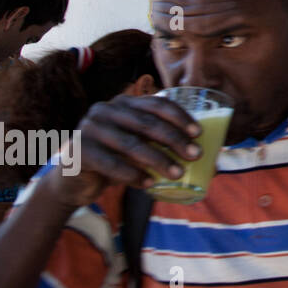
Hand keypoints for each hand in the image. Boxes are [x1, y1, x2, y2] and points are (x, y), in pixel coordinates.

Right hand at [47, 94, 201, 208]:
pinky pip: (110, 163)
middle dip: (174, 140)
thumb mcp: (140, 150)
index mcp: (125, 103)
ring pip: (131, 144)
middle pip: (147, 123)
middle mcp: (106, 109)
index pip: (157, 104)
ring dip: (158, 160)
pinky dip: (132, 175)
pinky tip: (149, 185)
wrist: (74, 181)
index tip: (199, 133)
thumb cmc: (116, 162)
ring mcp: (89, 128)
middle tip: (194, 156)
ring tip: (177, 174)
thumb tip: (214, 165)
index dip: (180, 117)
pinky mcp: (78, 149)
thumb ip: (165, 149)